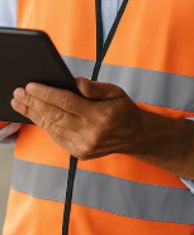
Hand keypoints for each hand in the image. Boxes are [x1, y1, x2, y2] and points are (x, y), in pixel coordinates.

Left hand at [11, 78, 144, 159]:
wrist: (135, 136)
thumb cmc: (124, 110)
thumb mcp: (115, 92)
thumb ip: (94, 87)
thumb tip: (73, 82)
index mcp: (100, 116)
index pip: (66, 102)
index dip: (46, 93)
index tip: (31, 86)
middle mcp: (90, 133)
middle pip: (54, 115)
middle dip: (33, 103)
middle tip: (18, 93)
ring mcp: (82, 145)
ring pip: (51, 127)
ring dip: (33, 114)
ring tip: (19, 103)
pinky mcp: (78, 152)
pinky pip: (55, 136)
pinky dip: (44, 125)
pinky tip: (35, 115)